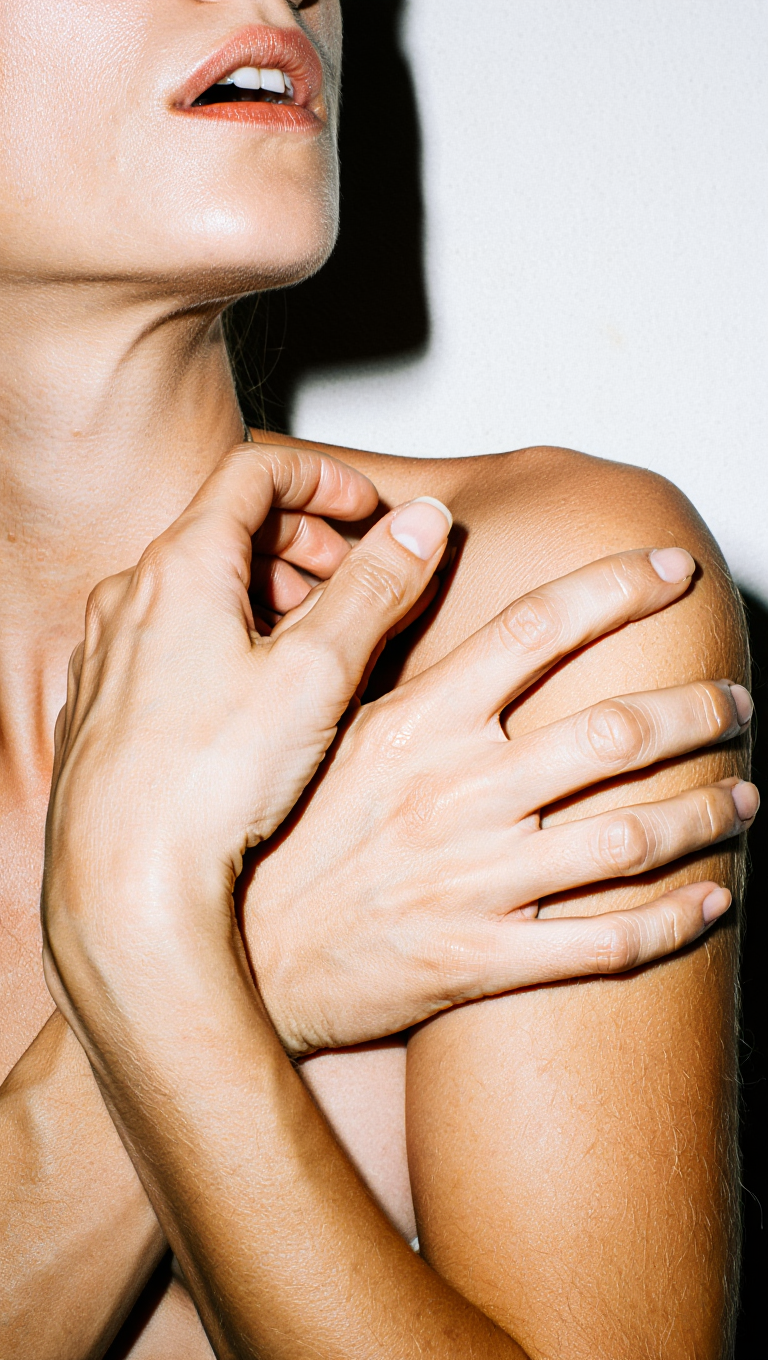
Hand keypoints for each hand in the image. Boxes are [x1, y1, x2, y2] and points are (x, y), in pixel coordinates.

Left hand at [42, 442, 452, 994]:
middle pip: (223, 527)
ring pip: (193, 590)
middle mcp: (130, 600)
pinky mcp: (104, 708)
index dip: (324, 481)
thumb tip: (422, 523)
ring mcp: (109, 655)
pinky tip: (254, 701)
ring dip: (261, 594)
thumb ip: (375, 587)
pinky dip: (219, 642)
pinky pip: (165, 644)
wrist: (124, 884)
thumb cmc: (206, 784)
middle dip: (299, 541)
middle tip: (350, 580)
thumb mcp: (318, 672)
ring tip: (311, 644)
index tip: (368, 513)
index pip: (255, 473)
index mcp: (180, 568)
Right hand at [245, 547, 756, 1052]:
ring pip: (629, 838)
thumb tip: (422, 545)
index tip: (672, 569)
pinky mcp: (479, 957)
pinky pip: (600, 944)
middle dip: (697, 711)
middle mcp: (456, 793)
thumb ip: (381, 642)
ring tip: (746, 797)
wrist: (237, 955)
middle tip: (737, 702)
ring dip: (707, 812)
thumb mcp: (322, 725)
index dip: (616, 588)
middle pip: (612, 734)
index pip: (535, 629)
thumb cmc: (282, 831)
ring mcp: (473, 880)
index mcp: (418, 723)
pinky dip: (672, 921)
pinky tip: (711, 900)